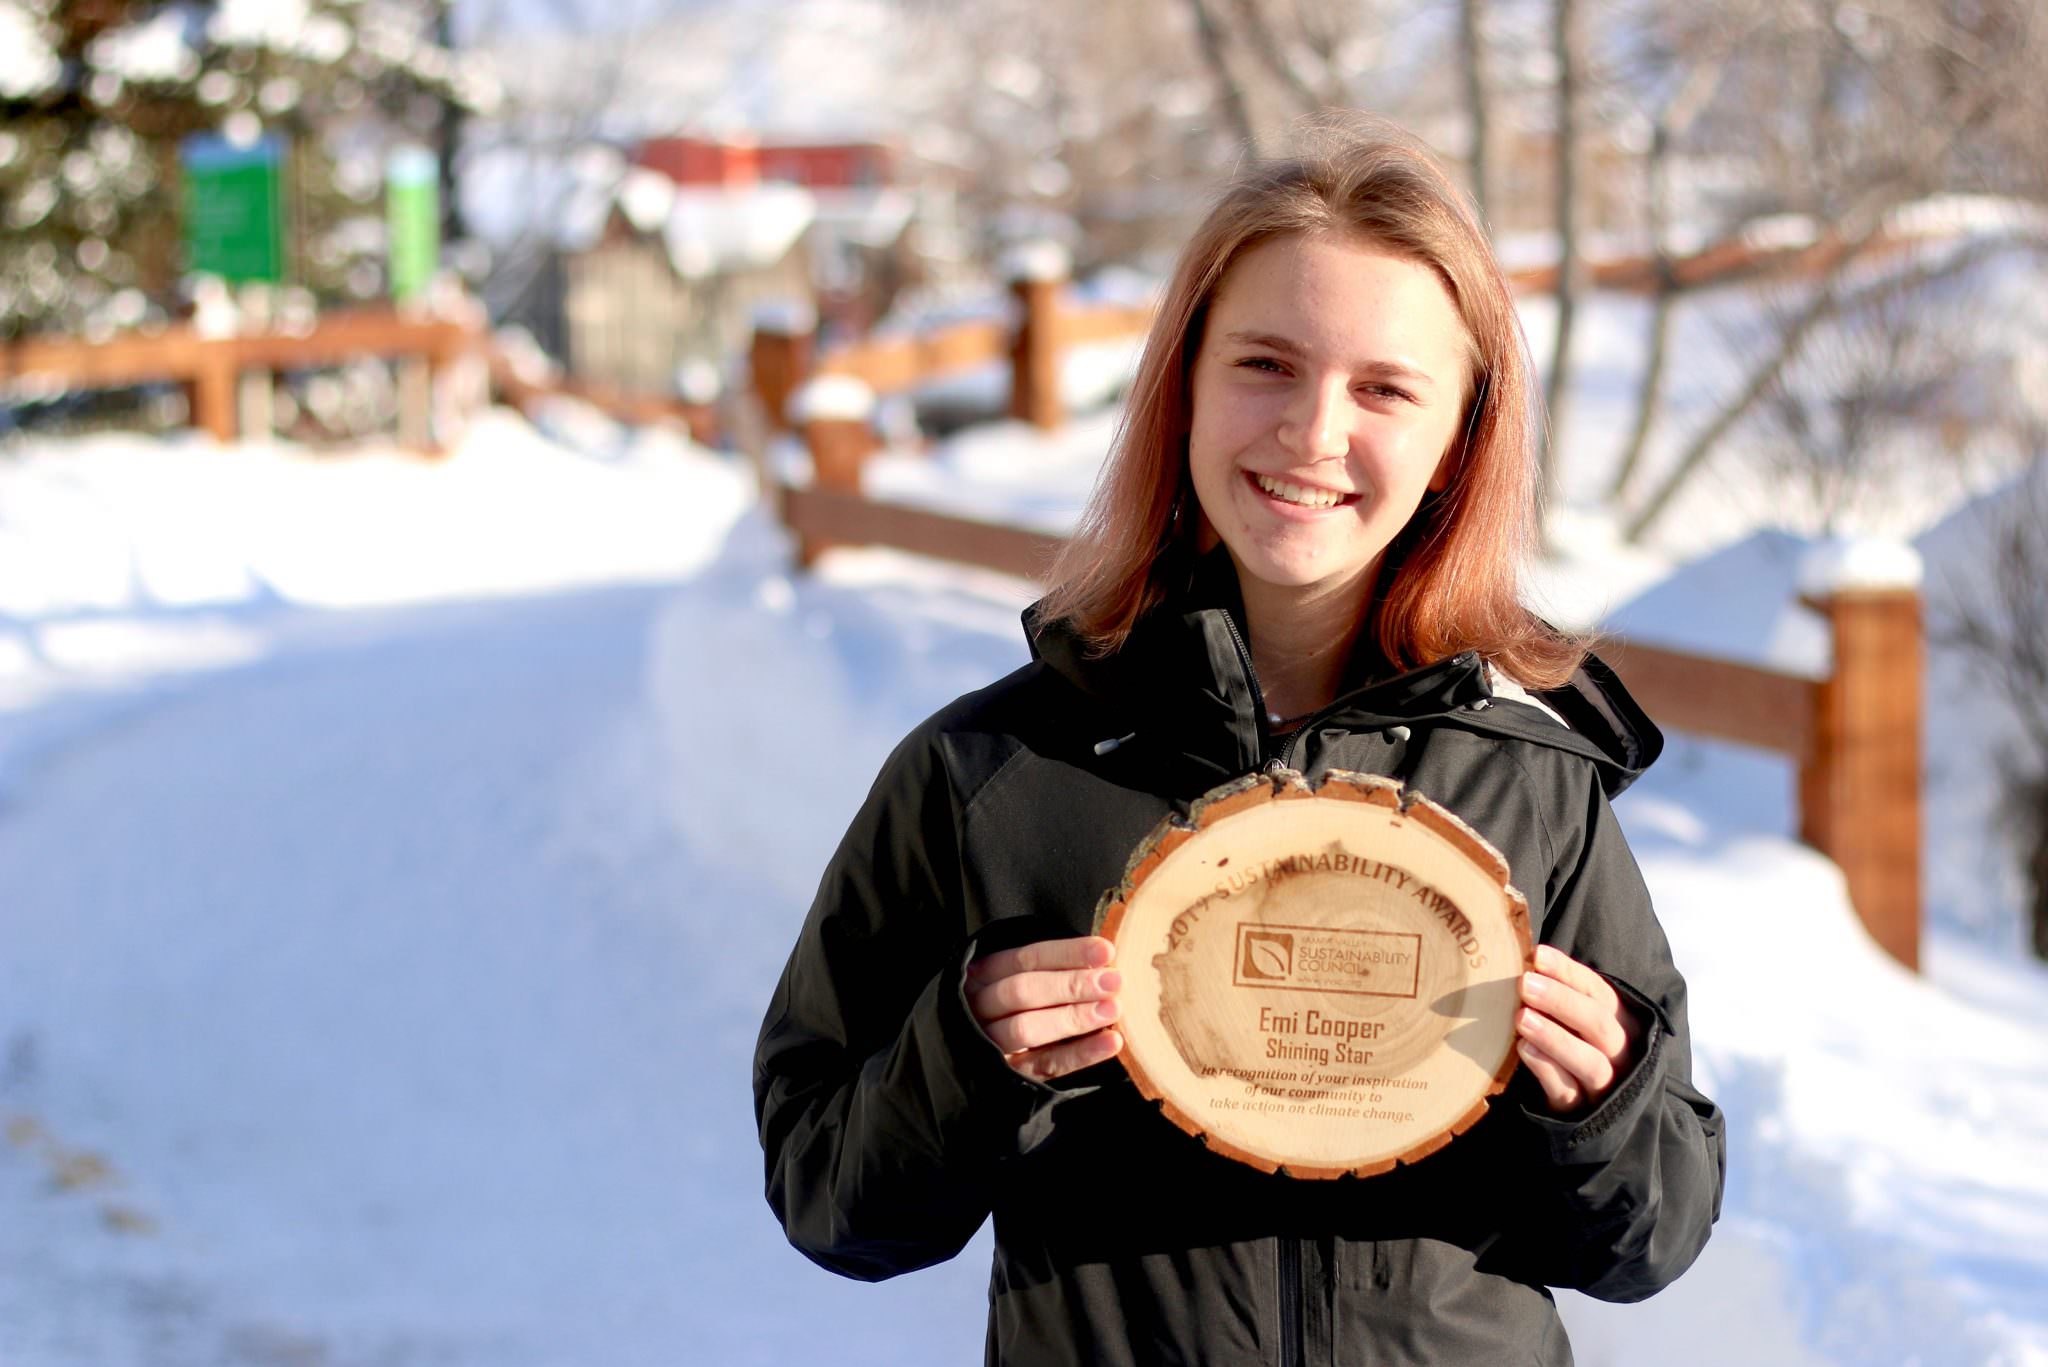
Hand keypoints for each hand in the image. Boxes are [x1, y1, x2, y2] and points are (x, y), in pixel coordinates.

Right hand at [966, 935, 1124, 1081]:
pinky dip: (1079, 1054)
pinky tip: (1111, 1042)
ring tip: (1114, 1010)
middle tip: (1115, 981)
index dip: (1067, 954)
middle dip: (1072, 985)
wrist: (981, 1068)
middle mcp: (978, 1007)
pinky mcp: (1006, 1077)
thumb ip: (1052, 971)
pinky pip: (1043, 1065)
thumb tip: (1104, 958)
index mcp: (981, 975)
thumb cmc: (1015, 1008)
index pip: (1025, 960)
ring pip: (1025, 1029)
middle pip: (1023, 991)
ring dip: (1073, 1018)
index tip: (1106, 951)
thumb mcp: (1018, 981)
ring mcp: (988, 1044)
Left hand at [1516, 944, 1645, 1115]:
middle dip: (1561, 1001)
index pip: (1599, 992)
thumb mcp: (1580, 1022)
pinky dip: (1547, 1071)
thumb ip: (1562, 995)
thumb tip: (1528, 960)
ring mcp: (1606, 1086)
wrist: (1594, 1112)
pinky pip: (1568, 1093)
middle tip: (1525, 983)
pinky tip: (1523, 1050)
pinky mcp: (1583, 1112)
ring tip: (1521, 1018)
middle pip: (1599, 1024)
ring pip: (1590, 1063)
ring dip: (1555, 1038)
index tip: (1537, 955)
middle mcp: (1620, 1053)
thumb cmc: (1579, 1049)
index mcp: (1622, 1022)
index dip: (1569, 972)